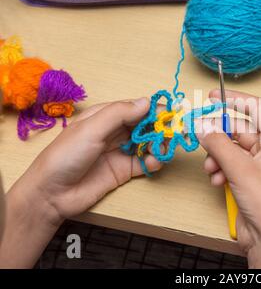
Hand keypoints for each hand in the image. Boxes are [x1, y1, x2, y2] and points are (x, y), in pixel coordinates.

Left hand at [0, 98, 162, 267]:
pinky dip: (154, 161)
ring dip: (159, 145)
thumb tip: (147, 102)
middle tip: (172, 133)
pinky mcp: (124, 171)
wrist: (51, 194)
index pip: (135, 108)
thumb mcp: (91, 129)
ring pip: (148, 143)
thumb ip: (119, 114)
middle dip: (160, 128)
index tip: (172, 113)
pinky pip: (145, 163)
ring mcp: (120, 152)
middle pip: (145, 126)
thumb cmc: (66, 155)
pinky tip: (154, 162)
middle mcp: (115, 132)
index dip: (154, 110)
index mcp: (105, 117)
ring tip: (161, 150)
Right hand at [196, 90, 260, 268]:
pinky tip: (217, 181)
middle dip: (218, 134)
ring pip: (229, 148)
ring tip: (212, 168)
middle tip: (199, 133)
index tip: (213, 96)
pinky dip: (219, 169)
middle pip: (238, 129)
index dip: (236, 99)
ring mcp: (256, 165)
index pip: (257, 108)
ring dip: (216, 156)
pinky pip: (228, 164)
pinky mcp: (246, 179)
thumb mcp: (240, 169)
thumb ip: (218, 144)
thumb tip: (201, 125)